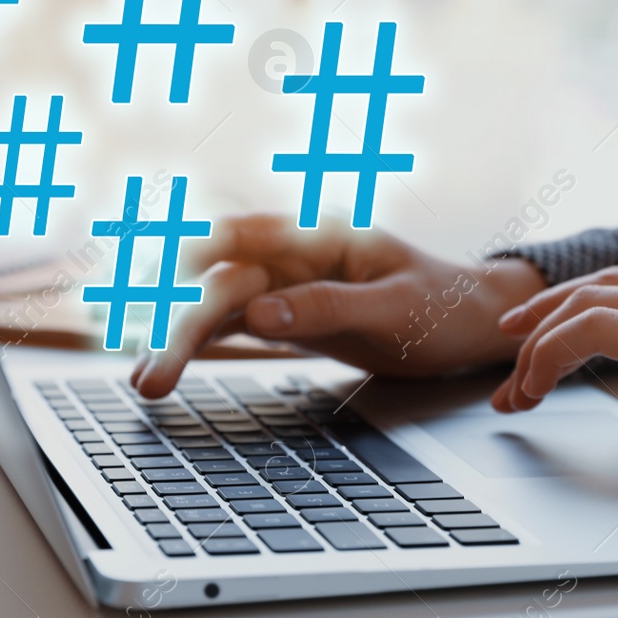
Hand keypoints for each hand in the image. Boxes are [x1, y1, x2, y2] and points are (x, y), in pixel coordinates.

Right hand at [131, 214, 546, 396]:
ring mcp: (283, 283)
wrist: (471, 322)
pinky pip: (229, 325)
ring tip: (146, 383)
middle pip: (218, 282)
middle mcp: (292, 253)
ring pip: (214, 306)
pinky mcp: (283, 315)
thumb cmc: (443, 306)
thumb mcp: (395, 310)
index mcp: (319, 234)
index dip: (186, 257)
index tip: (150, 287)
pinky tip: (163, 369)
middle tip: (150, 372)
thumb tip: (260, 314)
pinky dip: (195, 346)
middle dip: (178, 323)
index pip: (239, 236)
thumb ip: (328, 308)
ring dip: (176, 340)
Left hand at [491, 265, 617, 481]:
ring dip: (536, 348)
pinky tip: (537, 388)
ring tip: (514, 392)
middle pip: (596, 288)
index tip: (538, 344)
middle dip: (540, 323)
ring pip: (586, 304)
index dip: (572, 310)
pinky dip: (551, 354)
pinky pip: (596, 331)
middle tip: (507, 359)